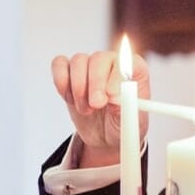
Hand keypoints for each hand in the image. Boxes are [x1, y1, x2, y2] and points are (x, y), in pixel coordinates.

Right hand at [50, 50, 149, 167]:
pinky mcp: (70, 72)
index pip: (129, 61)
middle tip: (97, 105)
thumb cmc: (122, 124)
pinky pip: (59, 64)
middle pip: (100, 59)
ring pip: (78, 61)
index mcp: (135, 71)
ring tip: (87, 110)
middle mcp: (112, 63)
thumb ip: (125, 109)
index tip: (113, 96)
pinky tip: (70, 99)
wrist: (106, 135)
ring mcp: (90, 65)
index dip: (120, 75)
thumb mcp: (130, 123)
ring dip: (79, 88)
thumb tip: (114, 99)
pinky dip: (61, 82)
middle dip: (96, 84)